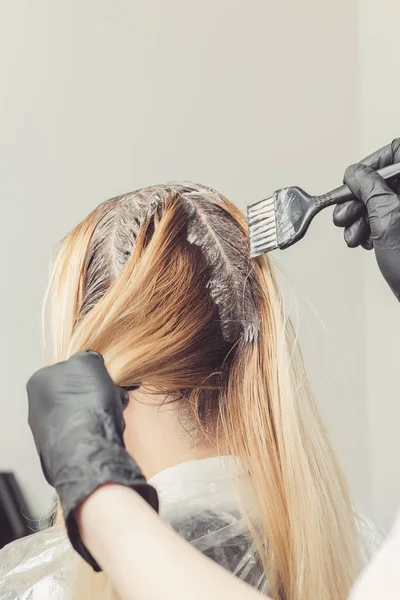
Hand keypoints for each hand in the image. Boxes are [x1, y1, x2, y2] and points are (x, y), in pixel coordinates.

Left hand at [27, 351, 157, 569]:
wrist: (88, 449)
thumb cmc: (86, 402)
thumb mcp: (89, 362)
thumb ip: (87, 359)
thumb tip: (89, 363)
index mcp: (38, 382)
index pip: (69, 371)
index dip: (91, 375)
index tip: (104, 380)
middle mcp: (37, 407)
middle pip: (76, 394)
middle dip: (97, 395)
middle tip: (113, 398)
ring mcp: (47, 432)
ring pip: (82, 415)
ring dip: (101, 414)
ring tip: (113, 417)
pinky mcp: (60, 452)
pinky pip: (84, 435)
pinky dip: (97, 433)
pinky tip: (106, 433)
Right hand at [333, 139, 399, 298]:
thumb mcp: (387, 217)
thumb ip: (369, 188)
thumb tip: (355, 173)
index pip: (398, 151)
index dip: (373, 162)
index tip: (352, 179)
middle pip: (386, 180)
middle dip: (359, 198)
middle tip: (344, 213)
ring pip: (382, 202)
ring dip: (360, 218)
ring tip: (353, 235)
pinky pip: (385, 219)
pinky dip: (369, 229)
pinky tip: (364, 242)